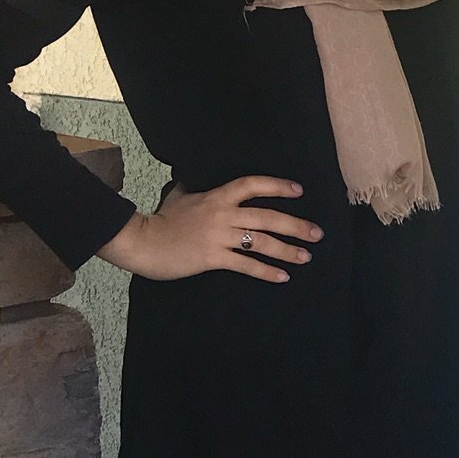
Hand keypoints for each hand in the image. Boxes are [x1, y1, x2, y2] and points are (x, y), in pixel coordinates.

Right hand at [97, 177, 322, 283]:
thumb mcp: (181, 196)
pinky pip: (246, 264)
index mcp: (216, 197)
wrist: (141, 241)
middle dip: (295, 225)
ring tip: (306, 256)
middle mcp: (222, 214)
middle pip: (267, 216)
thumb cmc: (160, 219)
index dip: (277, 186)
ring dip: (287, 250)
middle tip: (316, 233)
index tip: (298, 190)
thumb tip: (199, 180)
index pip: (252, 185)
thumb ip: (198, 189)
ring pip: (261, 242)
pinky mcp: (212, 257)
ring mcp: (218, 236)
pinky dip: (266, 271)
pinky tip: (282, 277)